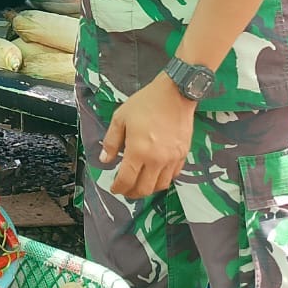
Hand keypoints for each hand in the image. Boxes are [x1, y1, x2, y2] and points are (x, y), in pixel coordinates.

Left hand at [99, 75, 194, 198]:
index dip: (118, 188)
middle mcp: (156, 160)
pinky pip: (173, 175)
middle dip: (132, 193)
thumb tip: (104, 159)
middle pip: (144, 189)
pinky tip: (155, 173)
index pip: (126, 180)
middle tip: (125, 190)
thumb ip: (111, 141)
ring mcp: (172, 159)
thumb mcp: (120, 118)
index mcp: (138, 151)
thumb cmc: (145, 103)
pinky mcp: (183, 155)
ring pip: (160, 186)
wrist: (175, 94)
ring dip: (148, 189)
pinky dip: (163, 179)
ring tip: (139, 184)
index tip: (113, 188)